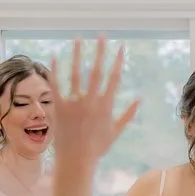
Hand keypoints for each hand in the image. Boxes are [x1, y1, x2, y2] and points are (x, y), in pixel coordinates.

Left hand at [47, 38, 140, 169]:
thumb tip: (139, 99)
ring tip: (78, 39)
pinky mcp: (60, 107)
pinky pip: (56, 85)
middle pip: (97, 70)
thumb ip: (128, 114)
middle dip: (99, 51)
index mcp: (106, 105)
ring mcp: (74, 103)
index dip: (118, 61)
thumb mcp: (115, 131)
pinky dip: (55, 70)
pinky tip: (55, 56)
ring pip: (76, 73)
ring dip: (78, 54)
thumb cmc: (97, 148)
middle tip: (100, 35)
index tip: (120, 47)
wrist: (76, 160)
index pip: (114, 77)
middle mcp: (91, 101)